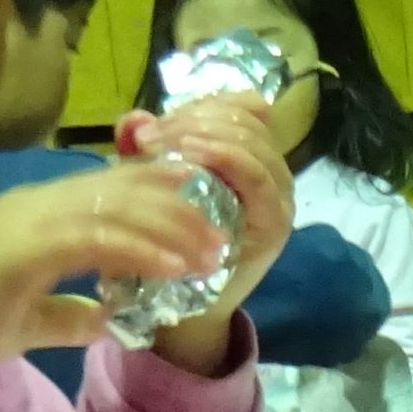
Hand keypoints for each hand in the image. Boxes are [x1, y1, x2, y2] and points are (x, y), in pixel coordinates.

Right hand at [0, 169, 219, 380]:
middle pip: (118, 188)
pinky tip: (177, 268)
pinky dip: (142, 251)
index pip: (105, 191)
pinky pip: (96, 240)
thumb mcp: (27, 322)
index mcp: (30, 215)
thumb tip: (107, 322)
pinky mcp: (22, 247)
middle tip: (223, 232)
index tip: (204, 217)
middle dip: (177, 207)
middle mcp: (29, 205)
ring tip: (212, 252)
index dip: (157, 197)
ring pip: (114, 207)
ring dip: (171, 228)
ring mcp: (24, 220)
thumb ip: (66, 316)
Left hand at [116, 95, 297, 369]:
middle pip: (247, 118)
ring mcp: (279, 198)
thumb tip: (133, 119)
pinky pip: (256, 175)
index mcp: (252, 159)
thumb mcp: (153, 186)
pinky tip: (190, 152)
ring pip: (253, 140)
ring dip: (203, 131)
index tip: (159, 118)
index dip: (203, 101)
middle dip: (194, 116)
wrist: (180, 310)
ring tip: (161, 140)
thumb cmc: (166, 243)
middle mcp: (274, 174)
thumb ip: (145, 150)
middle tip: (149, 133)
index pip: (244, 107)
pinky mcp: (274, 222)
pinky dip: (224, 156)